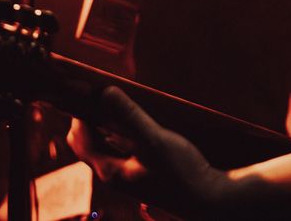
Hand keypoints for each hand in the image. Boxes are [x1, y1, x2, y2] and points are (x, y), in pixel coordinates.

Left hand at [67, 87, 230, 216]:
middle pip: (85, 142)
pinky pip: (117, 149)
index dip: (79, 113)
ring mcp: (126, 175)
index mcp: (109, 171)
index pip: (79, 138)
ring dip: (102, 123)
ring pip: (102, 145)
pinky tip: (132, 118)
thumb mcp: (156, 141)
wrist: (210, 201)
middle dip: (87, 118)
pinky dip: (116, 131)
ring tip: (112, 99)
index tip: (88, 90)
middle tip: (96, 93)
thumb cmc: (184, 173)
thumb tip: (106, 91)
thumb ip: (130, 116)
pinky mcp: (139, 173)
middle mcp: (113, 175)